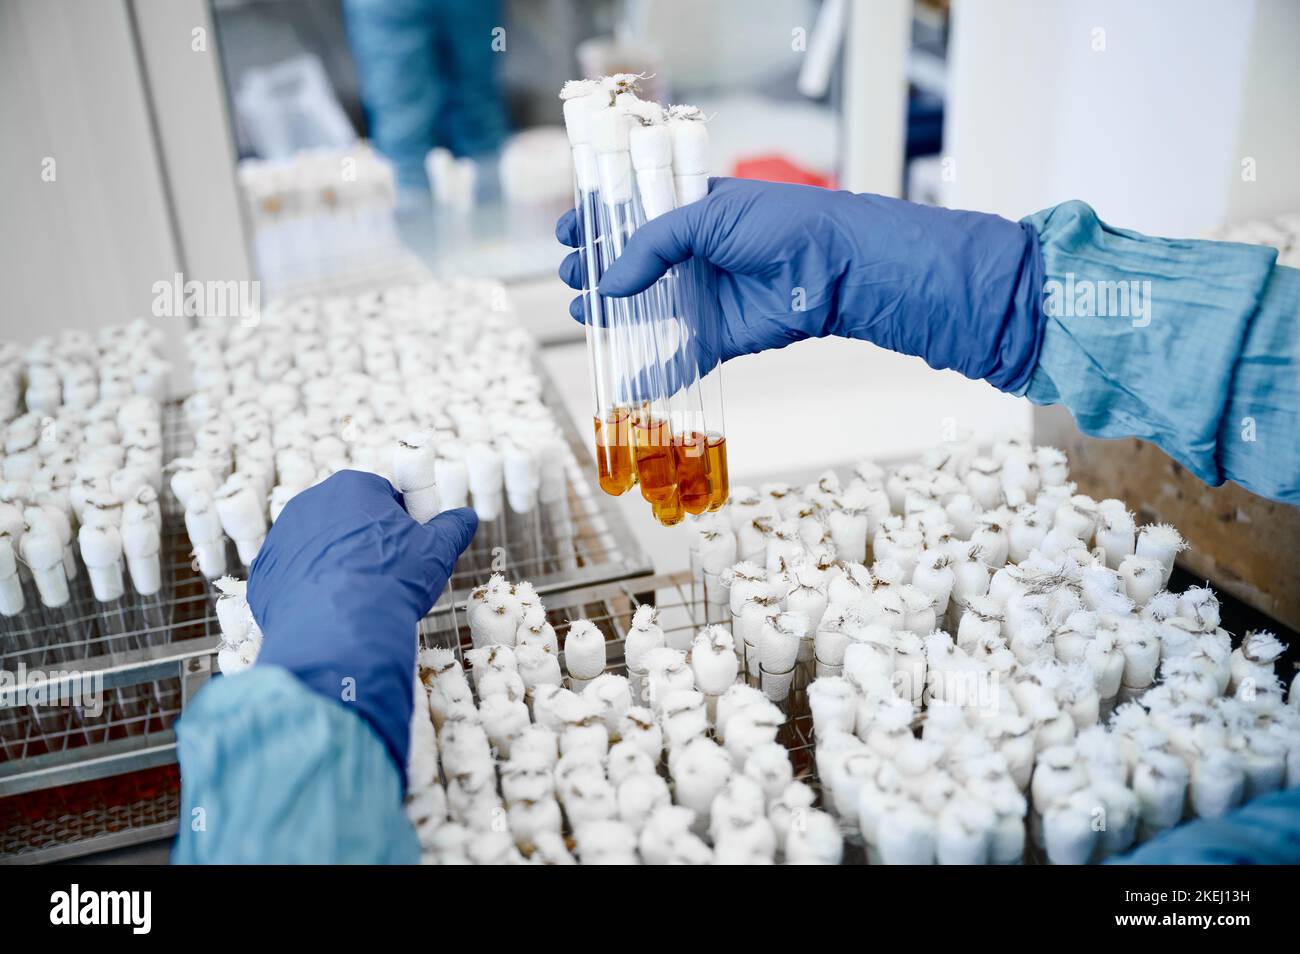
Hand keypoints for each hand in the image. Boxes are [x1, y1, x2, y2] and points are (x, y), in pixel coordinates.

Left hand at [247, 471, 476, 772]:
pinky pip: (292, 578)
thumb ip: (452, 528)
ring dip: (335, 567)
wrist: (339, 631)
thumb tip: (466, 517)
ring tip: (356, 600)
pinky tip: (330, 613)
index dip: (399, 525)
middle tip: (385, 578)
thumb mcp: (436, 551)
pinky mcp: (264, 575)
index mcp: (353, 488)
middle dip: (364, 544)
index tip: (407, 551)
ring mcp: (281, 539)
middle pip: (346, 520)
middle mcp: (310, 504)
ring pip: (317, 549)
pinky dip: (309, 592)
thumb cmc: (392, 580)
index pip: (381, 497)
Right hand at [557, 177, 1044, 391]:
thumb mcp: (708, 216)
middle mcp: (695, 255)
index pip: (633, 216)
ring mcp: (705, 296)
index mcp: (693, 212)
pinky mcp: (720, 337)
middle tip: (571, 275)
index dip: (599, 223)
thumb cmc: (782, 225)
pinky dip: (653, 374)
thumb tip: (610, 283)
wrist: (837, 267)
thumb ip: (652, 246)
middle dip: (598, 270)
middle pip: (633, 266)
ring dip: (614, 315)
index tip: (568, 231)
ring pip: (648, 311)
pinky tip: (625, 382)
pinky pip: (679, 357)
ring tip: (584, 311)